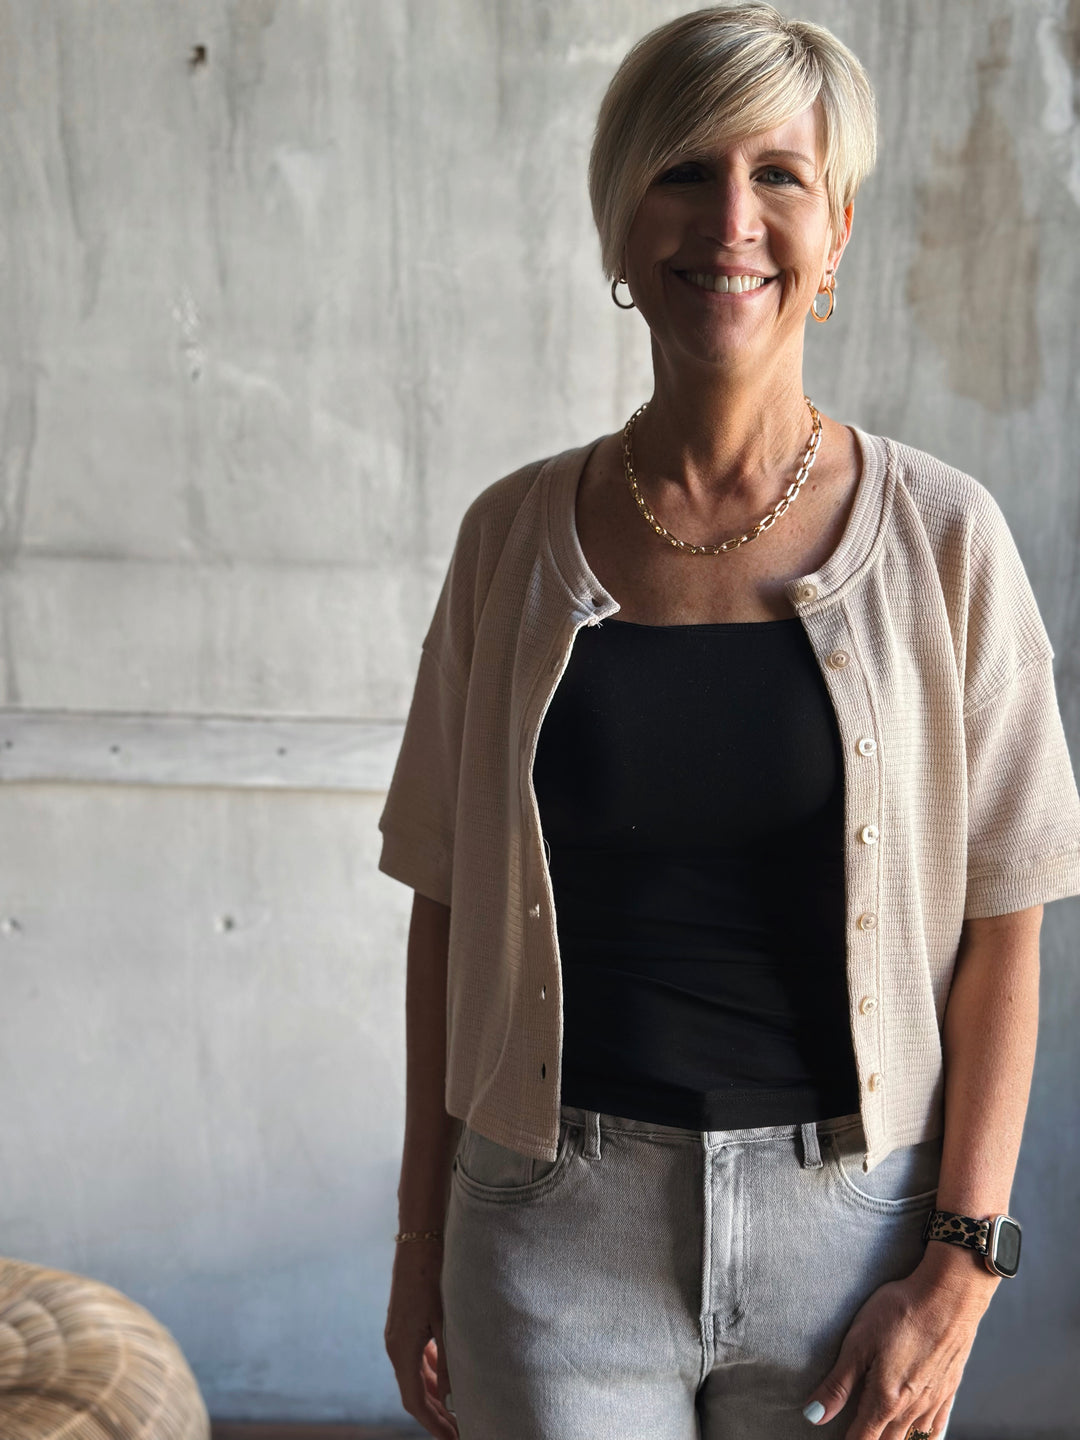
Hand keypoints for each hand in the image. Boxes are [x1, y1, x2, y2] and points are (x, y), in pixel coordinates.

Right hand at [384, 1240, 458, 1439]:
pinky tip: (447, 1375)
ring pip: (415, 1376)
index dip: (432, 1423)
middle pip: (414, 1393)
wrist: (418, 1241)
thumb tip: (452, 1397)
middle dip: (436, 1415)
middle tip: (459, 1431)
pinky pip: (416, 1358)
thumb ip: (448, 1360)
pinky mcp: (404, 1324)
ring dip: (434, 1395)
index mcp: (402, 1350)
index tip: (451, 1439)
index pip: (414, 1401)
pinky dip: (431, 1373)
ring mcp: (398, 1335)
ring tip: (457, 1411)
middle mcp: (395, 1346)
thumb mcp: (444, 1321)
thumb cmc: (433, 1278)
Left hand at [802, 1243, 997, 1437]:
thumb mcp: (858, 1343)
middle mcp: (911, 1409)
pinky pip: (936, 1430)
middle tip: (856, 1435)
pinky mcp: (949, 1391)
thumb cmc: (900, 1313)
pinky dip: (924, 1439)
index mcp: (885, 1399)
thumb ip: (838, 1384)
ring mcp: (933, 1403)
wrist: (949, 1298)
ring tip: (881, 1435)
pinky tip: (918, 1437)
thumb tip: (814, 1416)